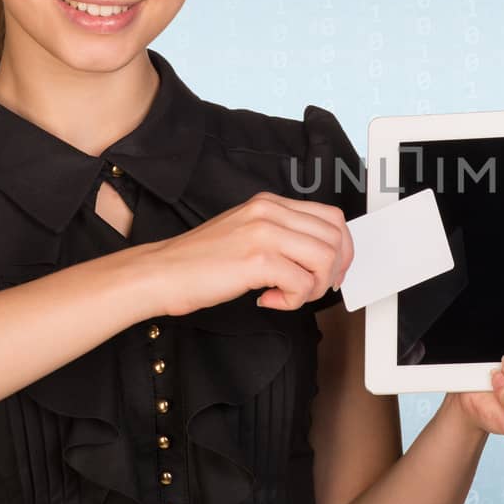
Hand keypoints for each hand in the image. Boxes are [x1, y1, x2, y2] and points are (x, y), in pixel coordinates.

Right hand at [149, 191, 354, 316]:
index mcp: (269, 203)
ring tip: (288, 295)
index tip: (332, 271)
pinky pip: (302, 283)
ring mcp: (264, 233)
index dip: (342, 249)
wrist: (160, 273)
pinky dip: (293, 300)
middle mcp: (270, 211)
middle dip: (333, 271)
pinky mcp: (257, 259)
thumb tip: (320, 256)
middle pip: (335, 238)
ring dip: (314, 287)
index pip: (332, 217)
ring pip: (325, 259)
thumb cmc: (199, 262)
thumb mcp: (246, 233)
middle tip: (312, 289)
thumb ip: (281, 236)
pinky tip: (268, 299)